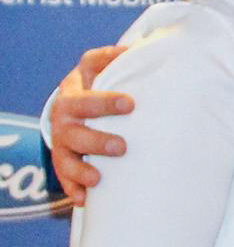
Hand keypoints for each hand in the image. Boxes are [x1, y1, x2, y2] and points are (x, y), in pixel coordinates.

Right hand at [50, 47, 131, 205]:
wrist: (74, 111)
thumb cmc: (105, 89)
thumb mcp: (111, 70)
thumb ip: (129, 60)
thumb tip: (157, 46)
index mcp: (79, 84)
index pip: (89, 81)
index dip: (107, 94)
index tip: (131, 104)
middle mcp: (66, 110)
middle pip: (76, 117)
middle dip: (97, 133)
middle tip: (122, 147)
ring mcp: (62, 137)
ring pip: (67, 151)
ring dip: (82, 165)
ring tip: (98, 177)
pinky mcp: (63, 160)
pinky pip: (64, 176)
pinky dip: (73, 188)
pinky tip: (84, 200)